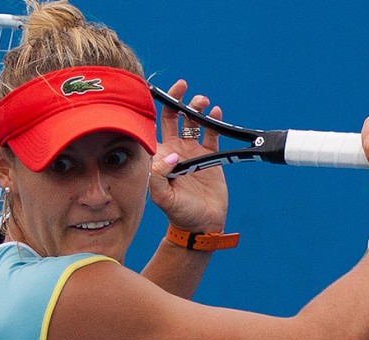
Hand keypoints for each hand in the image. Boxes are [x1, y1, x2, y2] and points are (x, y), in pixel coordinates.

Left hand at [148, 80, 228, 231]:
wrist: (202, 224)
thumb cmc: (179, 213)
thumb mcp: (163, 198)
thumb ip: (160, 178)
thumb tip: (171, 156)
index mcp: (159, 157)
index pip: (152, 127)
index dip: (152, 110)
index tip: (157, 93)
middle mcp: (174, 150)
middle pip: (173, 118)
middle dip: (176, 100)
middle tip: (182, 85)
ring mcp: (192, 151)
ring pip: (193, 122)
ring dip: (196, 108)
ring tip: (202, 101)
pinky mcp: (210, 155)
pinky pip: (211, 133)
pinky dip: (214, 121)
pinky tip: (216, 113)